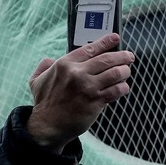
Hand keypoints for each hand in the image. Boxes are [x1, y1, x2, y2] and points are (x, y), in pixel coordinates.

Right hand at [27, 33, 134, 152]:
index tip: (115, 38)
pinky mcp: (95, 101)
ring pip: (115, 73)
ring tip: (126, 71)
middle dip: (122, 56)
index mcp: (64, 64)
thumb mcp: (37, 80)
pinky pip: (116, 90)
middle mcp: (77, 73)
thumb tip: (50, 59)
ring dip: (125, 71)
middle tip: (128, 56)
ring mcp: (87, 87)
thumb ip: (44, 66)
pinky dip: (123, 87)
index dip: (106, 42)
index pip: (91, 48)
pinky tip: (123, 87)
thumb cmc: (44, 104)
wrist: (48, 126)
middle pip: (107, 59)